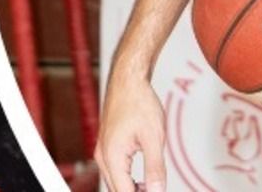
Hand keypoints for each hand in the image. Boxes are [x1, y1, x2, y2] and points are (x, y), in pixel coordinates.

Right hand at [95, 72, 166, 191]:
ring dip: (131, 188)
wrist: (129, 81)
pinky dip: (127, 178)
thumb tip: (158, 189)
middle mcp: (103, 156)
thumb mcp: (154, 137)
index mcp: (112, 157)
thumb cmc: (139, 102)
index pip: (124, 191)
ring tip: (151, 187)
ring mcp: (103, 151)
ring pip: (115, 181)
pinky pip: (115, 170)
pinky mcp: (107, 146)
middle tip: (156, 189)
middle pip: (116, 188)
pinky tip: (142, 179)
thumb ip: (155, 167)